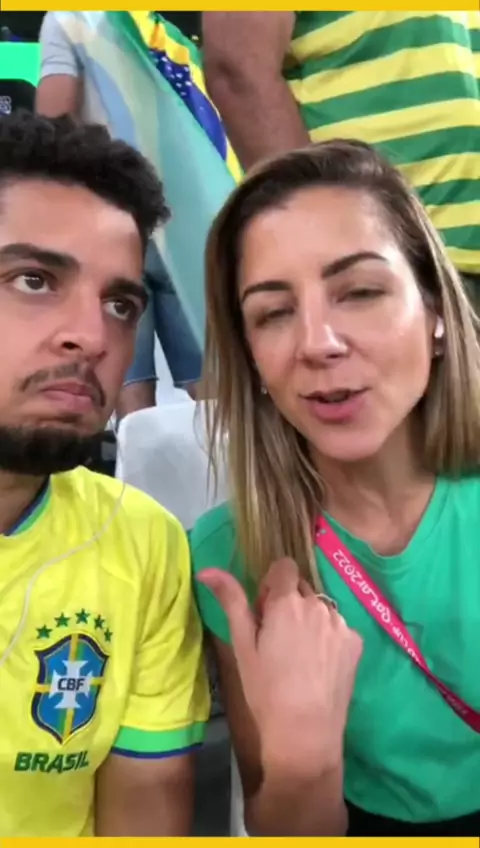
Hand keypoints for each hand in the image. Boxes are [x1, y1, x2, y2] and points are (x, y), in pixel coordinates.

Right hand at [198, 558, 361, 776]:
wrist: (305, 733)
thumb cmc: (265, 690)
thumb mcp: (242, 645)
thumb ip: (231, 600)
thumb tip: (208, 569)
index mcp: (287, 602)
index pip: (284, 566)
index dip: (271, 585)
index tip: (265, 612)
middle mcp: (318, 605)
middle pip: (301, 588)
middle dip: (288, 603)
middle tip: (277, 640)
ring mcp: (341, 624)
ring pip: (321, 607)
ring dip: (309, 619)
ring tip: (298, 657)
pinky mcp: (356, 642)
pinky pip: (338, 627)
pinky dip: (327, 637)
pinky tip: (318, 666)